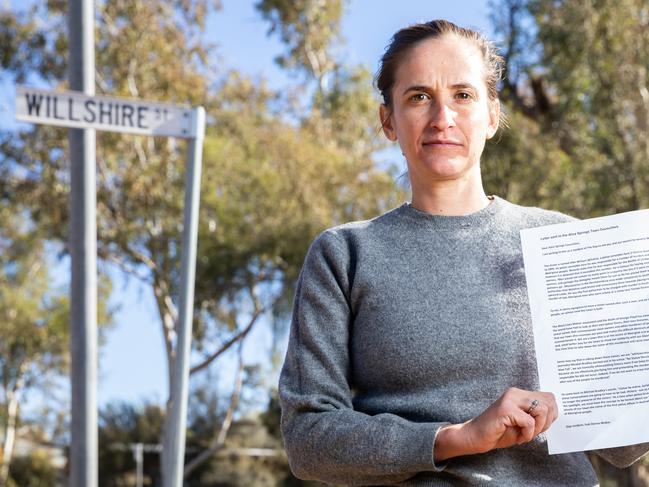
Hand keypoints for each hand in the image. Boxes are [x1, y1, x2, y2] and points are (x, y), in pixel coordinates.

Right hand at [434, 387, 557, 461]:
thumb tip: (554, 413)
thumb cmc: (498, 432)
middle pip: (549, 402)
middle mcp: (515, 393)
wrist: (474, 437)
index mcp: (520, 394)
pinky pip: (530, 422)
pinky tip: (518, 438)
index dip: (551, 415)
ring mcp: (510, 399)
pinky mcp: (506, 409)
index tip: (539, 427)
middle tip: (532, 432)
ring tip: (525, 435)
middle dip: (547, 422)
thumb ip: (536, 415)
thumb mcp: (522, 422)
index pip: (549, 398)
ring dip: (538, 428)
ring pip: (542, 410)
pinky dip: (527, 434)